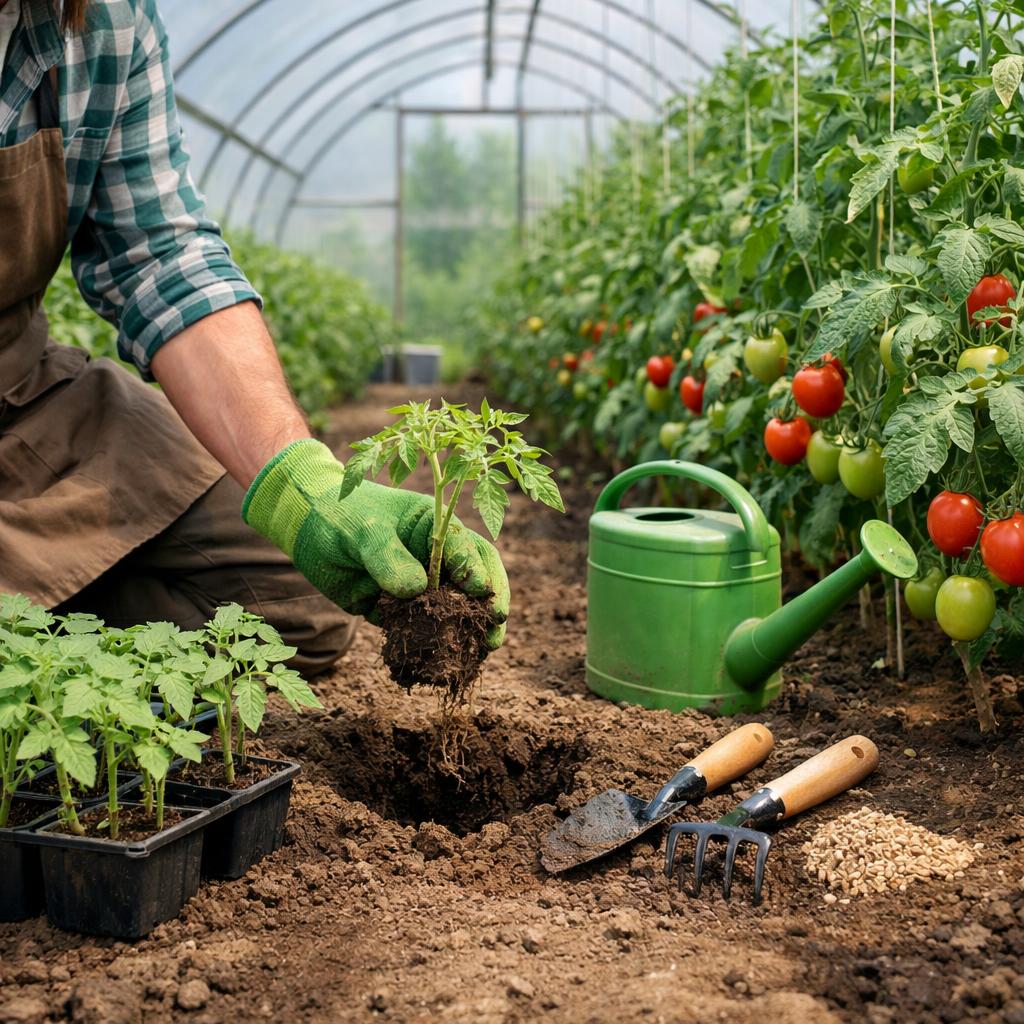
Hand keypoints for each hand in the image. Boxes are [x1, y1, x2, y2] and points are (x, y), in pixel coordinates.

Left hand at [243, 440, 508, 647]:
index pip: (466, 549)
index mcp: (435, 528)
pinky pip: (421, 630)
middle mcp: (436, 557)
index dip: (477, 571)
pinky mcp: (400, 610)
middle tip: (495, 627)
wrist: (306, 529)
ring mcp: (421, 585)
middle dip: (488, 604)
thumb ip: (388, 558)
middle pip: (475, 580)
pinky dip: (431, 645)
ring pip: (453, 609)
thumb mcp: (363, 531)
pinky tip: (439, 662)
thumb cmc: (340, 515)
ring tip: (481, 651)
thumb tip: (417, 590)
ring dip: (467, 629)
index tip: (482, 594)